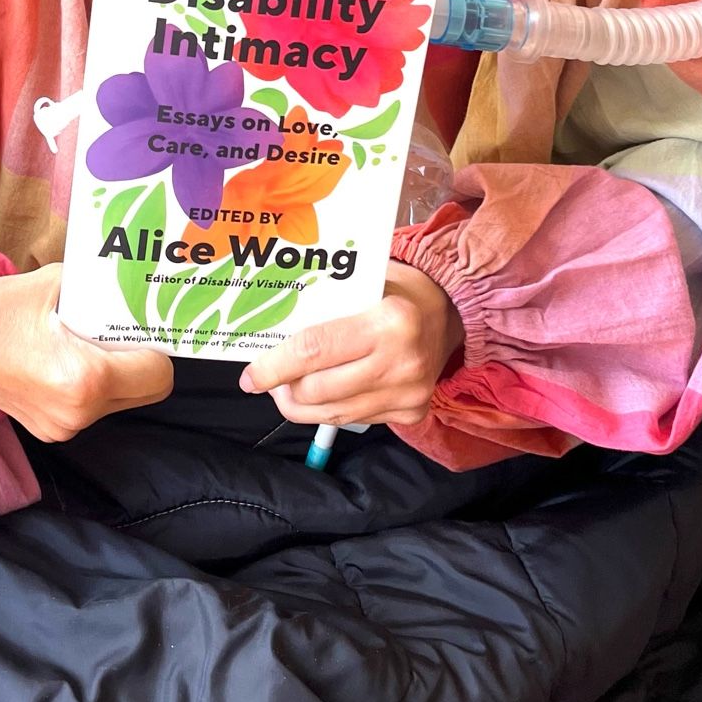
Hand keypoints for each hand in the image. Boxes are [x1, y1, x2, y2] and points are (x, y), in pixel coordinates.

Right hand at [0, 264, 172, 442]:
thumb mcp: (58, 283)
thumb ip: (103, 290)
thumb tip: (139, 280)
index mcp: (85, 380)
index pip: (158, 374)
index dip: (159, 345)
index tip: (148, 321)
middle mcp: (77, 414)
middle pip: (145, 391)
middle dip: (141, 358)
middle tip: (123, 326)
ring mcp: (60, 428)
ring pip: (119, 399)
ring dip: (116, 371)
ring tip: (88, 338)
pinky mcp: (45, 430)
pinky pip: (91, 406)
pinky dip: (91, 383)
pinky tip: (67, 355)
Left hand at [237, 261, 463, 428]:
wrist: (452, 311)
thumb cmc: (398, 290)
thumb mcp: (364, 283)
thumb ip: (324, 307)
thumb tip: (271, 334)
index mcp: (388, 322)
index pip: (314, 350)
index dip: (274, 366)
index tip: (250, 376)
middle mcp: (401, 362)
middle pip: (318, 390)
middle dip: (283, 388)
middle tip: (267, 379)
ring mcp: (408, 393)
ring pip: (333, 414)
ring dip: (301, 406)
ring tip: (286, 392)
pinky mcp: (411, 412)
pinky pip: (356, 419)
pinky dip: (331, 410)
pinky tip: (321, 395)